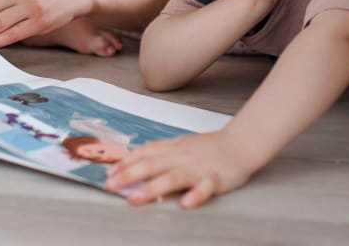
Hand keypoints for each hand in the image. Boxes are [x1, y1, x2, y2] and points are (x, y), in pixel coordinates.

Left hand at [105, 130, 256, 207]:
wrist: (240, 143)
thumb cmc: (209, 148)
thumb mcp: (181, 145)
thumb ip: (160, 153)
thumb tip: (133, 161)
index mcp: (173, 149)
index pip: (145, 153)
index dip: (125, 163)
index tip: (108, 174)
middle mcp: (182, 156)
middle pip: (152, 164)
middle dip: (129, 175)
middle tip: (110, 187)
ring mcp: (198, 168)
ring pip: (173, 176)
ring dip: (152, 187)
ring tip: (134, 199)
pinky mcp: (216, 178)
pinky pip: (206, 187)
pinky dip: (196, 195)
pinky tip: (186, 204)